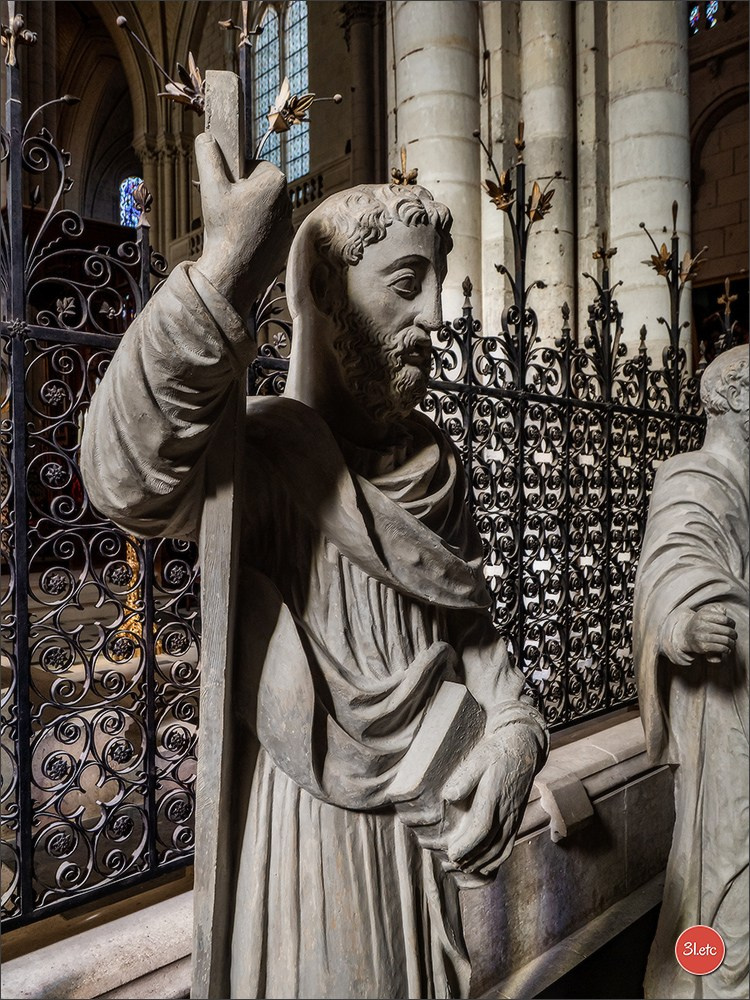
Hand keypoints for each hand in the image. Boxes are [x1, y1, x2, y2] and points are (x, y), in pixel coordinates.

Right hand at [193, 133, 293, 315]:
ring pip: (263, 210)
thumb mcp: (210, 186)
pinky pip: (268, 231)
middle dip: (242, 194)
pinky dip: (255, 233)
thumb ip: (208, 156)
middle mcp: (288, 202)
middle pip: (259, 188)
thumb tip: (206, 137)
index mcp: (276, 181)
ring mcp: (288, 226)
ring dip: (248, 213)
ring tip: (231, 227)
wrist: (233, 274)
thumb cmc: (223, 228)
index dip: (235, 174)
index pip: (254, 165)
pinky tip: (240, 242)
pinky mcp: (284, 246)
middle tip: (225, 208)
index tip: (225, 187)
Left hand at [408, 724, 541, 877]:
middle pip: (490, 843)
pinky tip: (486, 866)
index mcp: (495, 795)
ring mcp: (514, 816)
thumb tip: (449, 797)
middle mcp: (507, 810)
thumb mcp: (479, 758)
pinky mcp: (517, 818)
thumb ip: (465, 778)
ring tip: (464, 868)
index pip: (482, 827)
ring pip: (501, 848)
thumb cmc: (497, 751)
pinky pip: (510, 844)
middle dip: (470, 858)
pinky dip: (498, 859)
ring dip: (482, 862)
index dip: (467, 844)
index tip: (451, 853)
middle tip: (451, 864)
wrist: (523, 747)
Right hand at [674, 604, 736, 664]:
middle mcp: (701, 625)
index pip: (724, 619)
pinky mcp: (702, 647)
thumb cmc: (700, 623)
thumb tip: (724, 612)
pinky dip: (727, 649)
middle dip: (733, 634)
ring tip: (732, 643)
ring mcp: (701, 637)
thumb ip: (716, 608)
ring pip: (725, 640)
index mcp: (703, 615)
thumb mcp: (705, 612)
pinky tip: (727, 649)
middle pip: (726, 630)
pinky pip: (721, 648)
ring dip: (732, 643)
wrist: (686, 635)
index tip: (732, 625)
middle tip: (734, 636)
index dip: (731, 623)